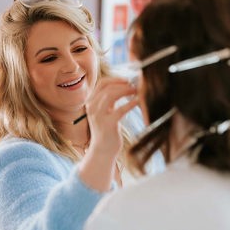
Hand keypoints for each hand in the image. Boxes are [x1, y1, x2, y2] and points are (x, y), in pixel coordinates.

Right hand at [78, 77, 137, 191]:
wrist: (102, 151)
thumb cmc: (106, 130)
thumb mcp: (104, 112)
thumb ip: (108, 100)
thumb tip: (124, 85)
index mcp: (90, 102)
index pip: (102, 83)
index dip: (116, 79)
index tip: (127, 80)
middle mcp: (92, 107)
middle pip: (108, 87)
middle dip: (123, 84)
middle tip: (135, 86)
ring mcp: (98, 116)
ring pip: (112, 94)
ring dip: (126, 90)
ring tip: (137, 92)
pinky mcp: (108, 124)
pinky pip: (120, 109)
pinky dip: (131, 103)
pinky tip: (138, 102)